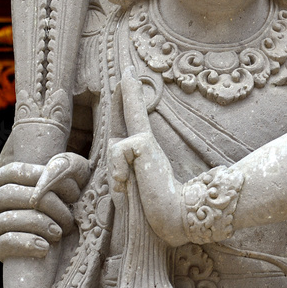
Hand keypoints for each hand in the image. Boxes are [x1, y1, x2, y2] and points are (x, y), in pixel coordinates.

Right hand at [0, 152, 89, 261]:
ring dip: (38, 224)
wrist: (66, 239)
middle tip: (68, 216)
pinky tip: (44, 247)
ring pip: (7, 219)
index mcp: (5, 176)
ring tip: (58, 232)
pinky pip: (2, 243)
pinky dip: (25, 244)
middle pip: (12, 194)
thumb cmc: (67, 201)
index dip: (45, 178)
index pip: (17, 171)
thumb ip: (69, 164)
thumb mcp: (73, 178)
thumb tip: (59, 167)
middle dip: (46, 204)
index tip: (72, 191)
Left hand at [108, 68, 186, 245]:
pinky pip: (119, 150)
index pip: (130, 122)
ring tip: (126, 186)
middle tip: (128, 70)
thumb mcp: (128, 186)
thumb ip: (120, 169)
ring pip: (117, 143)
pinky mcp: (144, 144)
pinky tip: (127, 182)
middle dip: (128, 92)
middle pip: (131, 112)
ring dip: (116, 170)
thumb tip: (117, 150)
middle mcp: (143, 145)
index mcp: (141, 153)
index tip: (128, 81)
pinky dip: (118, 169)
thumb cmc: (150, 208)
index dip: (127, 102)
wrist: (170, 217)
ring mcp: (144, 143)